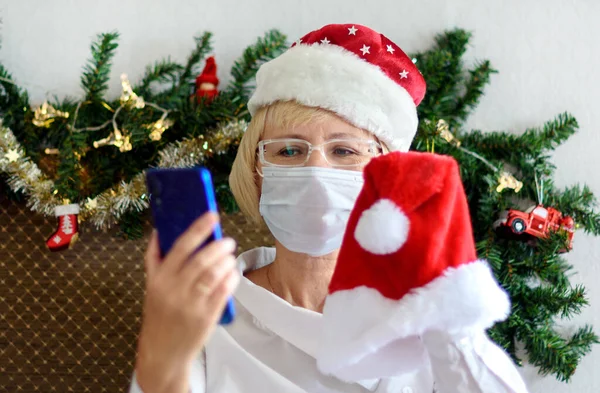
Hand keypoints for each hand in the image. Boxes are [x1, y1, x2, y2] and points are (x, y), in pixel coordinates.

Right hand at [135, 213, 238, 392]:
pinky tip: (232, 273)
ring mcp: (191, 305)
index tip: (212, 215)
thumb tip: (158, 232)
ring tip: (230, 256)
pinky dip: (231, 278)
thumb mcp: (151, 287)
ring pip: (215, 275)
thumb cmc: (159, 314)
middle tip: (228, 241)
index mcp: (159, 279)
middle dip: (219, 246)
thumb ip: (154, 259)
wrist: (162, 352)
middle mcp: (174, 290)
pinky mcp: (206, 317)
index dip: (198, 228)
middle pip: (202, 260)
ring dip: (227, 261)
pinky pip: (224, 292)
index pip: (180, 246)